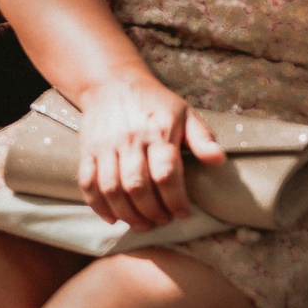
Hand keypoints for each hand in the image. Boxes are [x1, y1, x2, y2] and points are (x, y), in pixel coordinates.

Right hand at [74, 76, 225, 230]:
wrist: (111, 82)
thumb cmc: (154, 102)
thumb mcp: (185, 113)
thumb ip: (203, 138)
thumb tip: (219, 160)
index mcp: (157, 132)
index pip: (166, 174)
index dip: (175, 200)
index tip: (183, 214)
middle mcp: (129, 140)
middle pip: (137, 186)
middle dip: (152, 212)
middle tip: (163, 221)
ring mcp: (105, 146)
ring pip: (111, 188)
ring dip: (127, 213)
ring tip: (142, 224)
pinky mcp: (87, 150)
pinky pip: (87, 182)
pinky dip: (97, 205)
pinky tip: (112, 218)